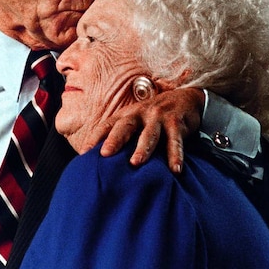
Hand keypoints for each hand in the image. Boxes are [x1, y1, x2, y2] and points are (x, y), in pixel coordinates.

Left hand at [86, 88, 203, 171]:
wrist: (184, 99)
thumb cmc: (154, 118)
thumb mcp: (136, 122)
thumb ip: (122, 137)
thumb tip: (101, 160)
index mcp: (127, 115)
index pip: (107, 125)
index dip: (95, 138)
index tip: (84, 153)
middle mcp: (140, 114)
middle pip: (125, 126)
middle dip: (115, 139)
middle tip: (105, 154)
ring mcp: (158, 117)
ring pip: (149, 134)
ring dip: (143, 148)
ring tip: (136, 163)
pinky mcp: (176, 123)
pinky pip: (175, 140)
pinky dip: (176, 155)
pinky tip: (176, 170)